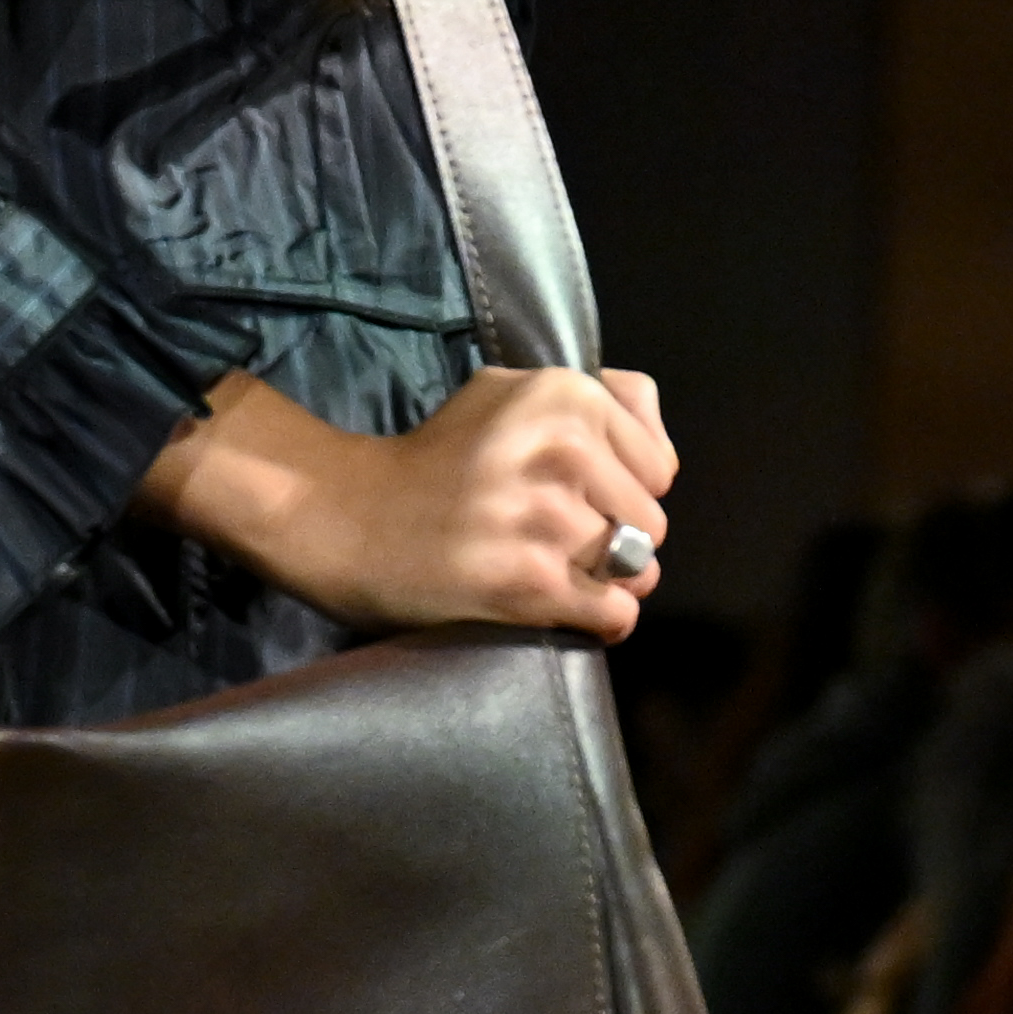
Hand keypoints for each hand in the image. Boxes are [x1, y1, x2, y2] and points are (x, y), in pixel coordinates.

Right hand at [138, 363, 670, 639]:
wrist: (351, 517)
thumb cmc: (436, 458)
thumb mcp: (509, 392)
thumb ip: (597, 397)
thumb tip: (659, 431)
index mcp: (565, 395)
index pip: (661, 468)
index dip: (626, 491)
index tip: (582, 498)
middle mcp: (562, 450)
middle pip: (652, 524)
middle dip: (617, 539)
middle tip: (559, 541)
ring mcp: (546, 519)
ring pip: (638, 572)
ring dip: (604, 583)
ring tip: (554, 572)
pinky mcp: (529, 583)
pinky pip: (616, 615)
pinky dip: (599, 621)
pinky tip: (562, 605)